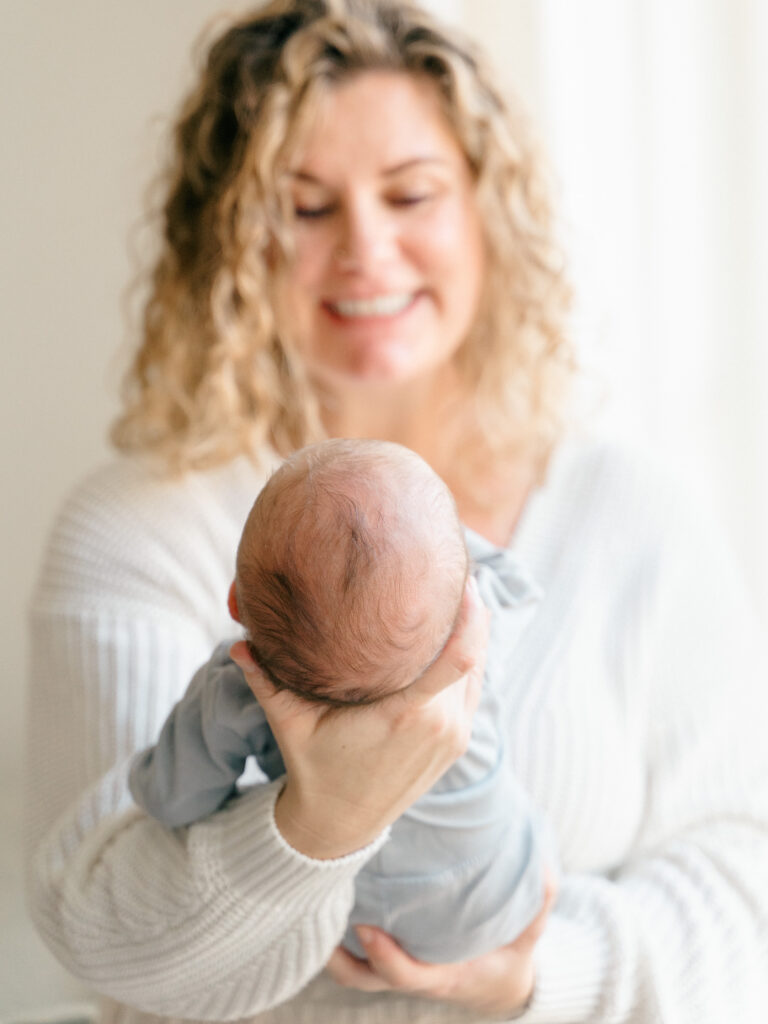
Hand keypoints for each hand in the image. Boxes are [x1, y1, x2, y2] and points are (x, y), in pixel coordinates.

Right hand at [230, 579, 488, 858]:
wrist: (342, 824)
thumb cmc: (315, 767)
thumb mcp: (289, 724)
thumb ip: (267, 681)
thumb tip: (239, 643)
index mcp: (405, 716)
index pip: (456, 659)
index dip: (469, 615)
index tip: (460, 577)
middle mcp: (439, 725)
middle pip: (472, 651)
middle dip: (466, 608)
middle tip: (449, 568)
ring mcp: (454, 734)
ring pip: (479, 666)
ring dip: (474, 629)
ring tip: (459, 588)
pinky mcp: (459, 740)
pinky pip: (475, 685)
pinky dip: (472, 654)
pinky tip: (461, 627)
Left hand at [326, 874, 555, 1016]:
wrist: (500, 980)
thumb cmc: (510, 951)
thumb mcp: (529, 931)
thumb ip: (536, 903)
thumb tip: (544, 871)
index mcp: (443, 975)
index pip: (406, 974)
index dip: (384, 957)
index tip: (367, 927)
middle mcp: (413, 973)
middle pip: (362, 978)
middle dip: (338, 955)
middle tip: (322, 909)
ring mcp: (397, 967)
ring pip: (350, 969)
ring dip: (329, 945)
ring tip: (312, 901)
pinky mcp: (388, 954)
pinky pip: (353, 952)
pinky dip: (337, 934)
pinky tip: (326, 894)